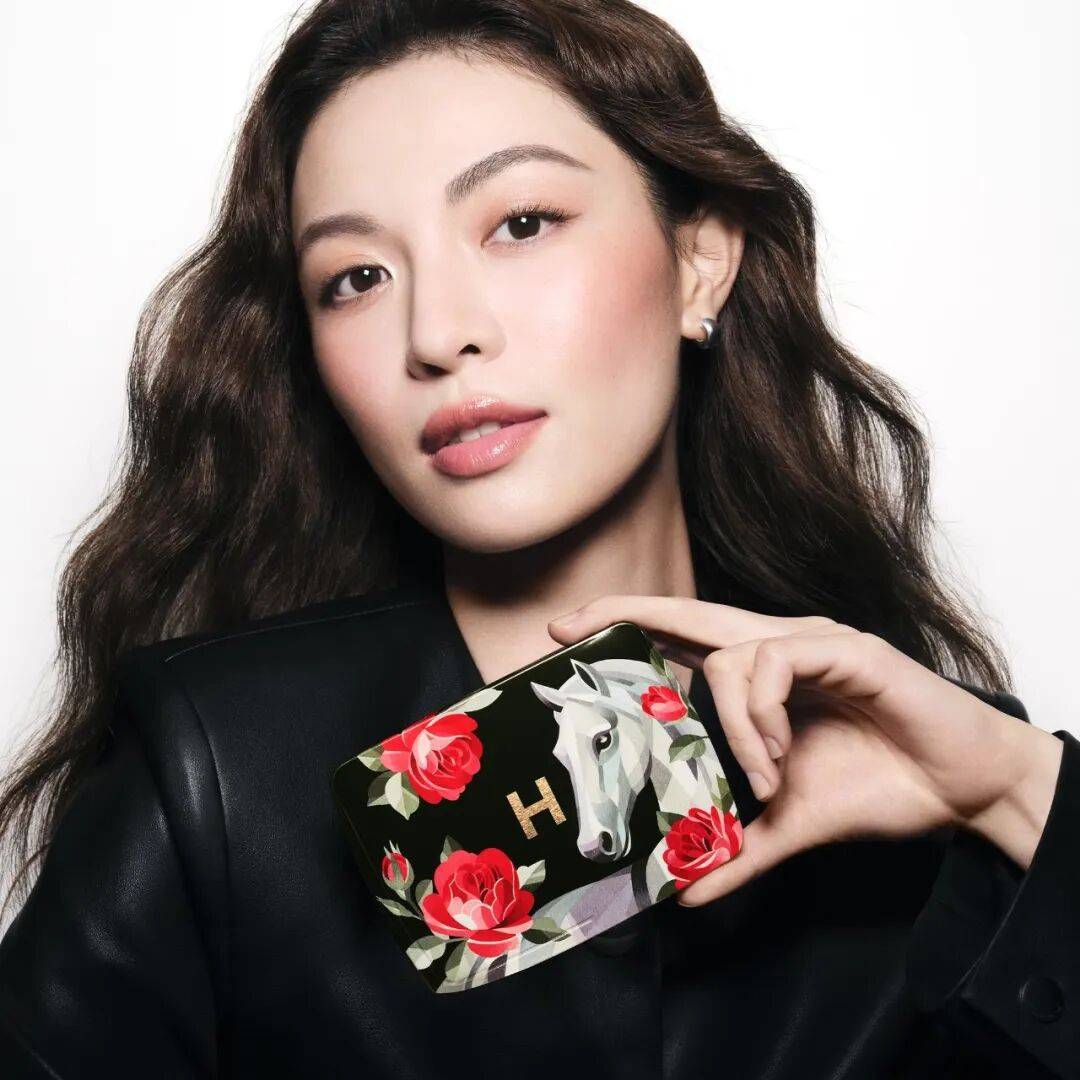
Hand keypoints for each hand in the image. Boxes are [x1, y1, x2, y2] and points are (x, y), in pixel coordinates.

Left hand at [547, 594, 1055, 904]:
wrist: (963, 791)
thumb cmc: (880, 786)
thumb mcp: (789, 823)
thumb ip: (736, 847)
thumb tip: (681, 890)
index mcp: (766, 675)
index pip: (685, 639)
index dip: (630, 629)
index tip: (566, 633)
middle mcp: (782, 646)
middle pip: (690, 614)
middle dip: (626, 613)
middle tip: (566, 627)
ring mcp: (813, 643)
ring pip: (729, 652)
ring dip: (730, 723)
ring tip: (759, 775)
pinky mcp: (847, 650)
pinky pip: (775, 664)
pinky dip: (762, 716)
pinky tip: (779, 756)